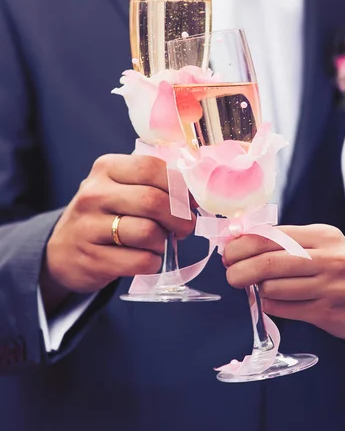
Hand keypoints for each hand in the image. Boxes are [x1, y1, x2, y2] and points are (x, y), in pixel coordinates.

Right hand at [41, 155, 194, 310]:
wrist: (63, 250)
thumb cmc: (105, 214)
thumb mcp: (119, 187)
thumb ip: (152, 183)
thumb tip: (196, 194)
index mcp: (106, 168)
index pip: (152, 168)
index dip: (180, 187)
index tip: (191, 202)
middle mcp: (94, 194)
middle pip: (153, 201)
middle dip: (180, 218)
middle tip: (185, 227)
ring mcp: (89, 227)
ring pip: (148, 232)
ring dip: (165, 242)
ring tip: (161, 243)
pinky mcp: (92, 258)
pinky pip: (140, 260)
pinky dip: (154, 262)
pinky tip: (148, 258)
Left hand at [224, 224, 344, 347]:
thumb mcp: (323, 246)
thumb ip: (287, 243)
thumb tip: (242, 242)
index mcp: (322, 235)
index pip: (271, 235)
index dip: (242, 244)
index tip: (228, 251)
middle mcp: (327, 257)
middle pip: (268, 261)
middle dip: (240, 269)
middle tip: (230, 274)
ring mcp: (329, 285)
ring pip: (273, 287)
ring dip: (258, 289)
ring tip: (260, 288)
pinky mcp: (327, 311)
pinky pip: (284, 309)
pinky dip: (271, 305)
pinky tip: (273, 301)